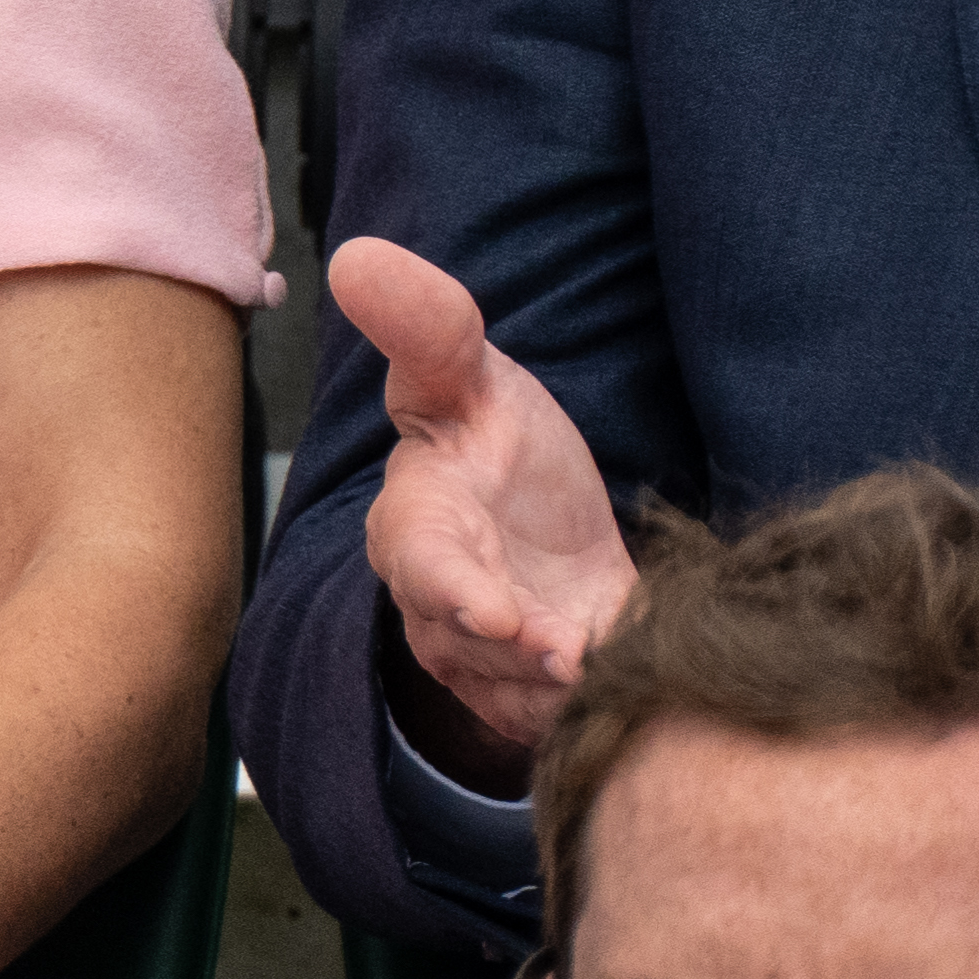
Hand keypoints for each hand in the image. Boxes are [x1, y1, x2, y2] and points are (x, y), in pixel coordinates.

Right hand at [334, 237, 638, 781]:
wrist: (545, 531)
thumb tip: (356, 255)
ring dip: (559, 686)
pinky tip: (622, 683)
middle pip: (466, 645)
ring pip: (514, 692)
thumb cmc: (497, 448)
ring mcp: (486, 664)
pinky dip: (587, 709)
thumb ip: (428, 328)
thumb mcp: (471, 377)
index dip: (455, 590)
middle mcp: (440, 605)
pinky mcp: (536, 704)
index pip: (422, 562)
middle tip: (565, 653)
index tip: (498, 612)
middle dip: (513, 654)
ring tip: (602, 668)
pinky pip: (553, 723)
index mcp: (418, 524)